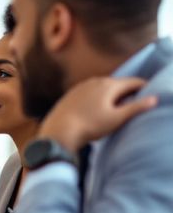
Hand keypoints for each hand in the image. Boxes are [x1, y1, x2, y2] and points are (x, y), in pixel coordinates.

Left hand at [39, 76, 156, 151]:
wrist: (59, 131)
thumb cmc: (90, 126)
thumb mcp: (117, 119)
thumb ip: (136, 108)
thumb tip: (153, 99)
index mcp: (109, 85)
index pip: (133, 82)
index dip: (144, 88)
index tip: (148, 96)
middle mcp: (95, 81)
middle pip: (118, 83)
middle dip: (128, 91)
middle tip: (135, 101)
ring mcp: (81, 86)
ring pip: (103, 87)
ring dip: (112, 94)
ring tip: (118, 105)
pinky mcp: (71, 94)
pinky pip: (90, 92)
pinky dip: (98, 97)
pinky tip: (97, 108)